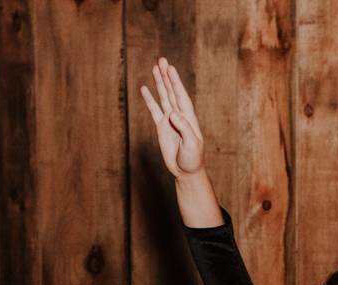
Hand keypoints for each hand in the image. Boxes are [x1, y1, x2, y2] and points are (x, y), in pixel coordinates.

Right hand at [139, 57, 204, 178]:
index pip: (181, 96)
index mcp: (189, 118)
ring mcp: (170, 120)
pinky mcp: (162, 127)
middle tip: (162, 60)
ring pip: (163, 97)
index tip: (170, 69)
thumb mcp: (192, 145)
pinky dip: (150, 99)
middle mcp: (179, 115)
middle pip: (172, 92)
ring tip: (155, 68)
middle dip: (167, 76)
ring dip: (159, 83)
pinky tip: (145, 89)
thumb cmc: (193, 159)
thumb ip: (184, 128)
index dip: (176, 82)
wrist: (186, 171)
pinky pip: (154, 110)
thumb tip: (172, 113)